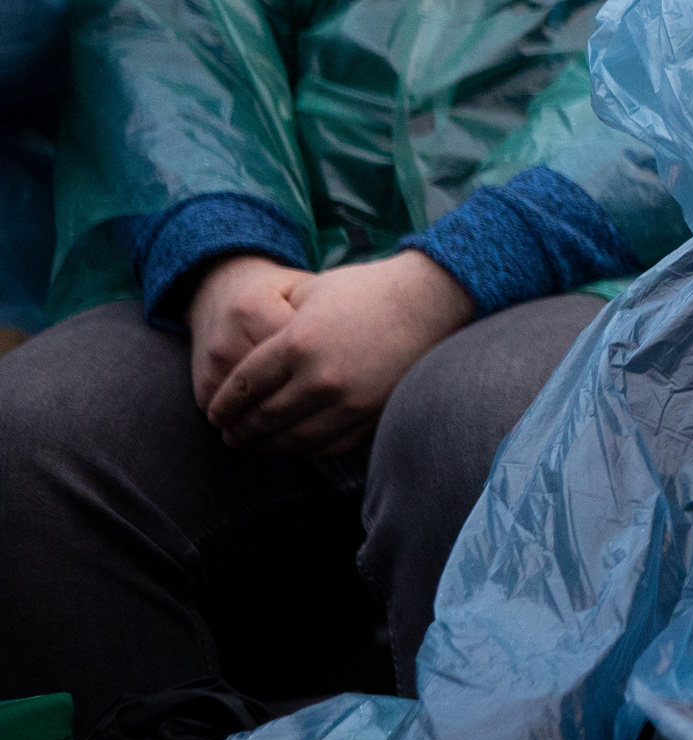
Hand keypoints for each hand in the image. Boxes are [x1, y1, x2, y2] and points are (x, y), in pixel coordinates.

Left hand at [205, 250, 476, 454]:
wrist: (431, 300)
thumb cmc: (368, 290)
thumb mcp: (311, 293)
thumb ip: (276, 325)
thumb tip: (247, 361)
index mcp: (297, 343)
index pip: (244, 387)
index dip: (224, 405)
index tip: (214, 414)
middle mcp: (320, 378)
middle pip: (263, 418)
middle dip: (239, 431)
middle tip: (227, 436)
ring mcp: (349, 401)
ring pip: (293, 439)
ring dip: (268, 445)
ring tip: (256, 444)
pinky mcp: (373, 414)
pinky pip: (328, 445)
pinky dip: (305, 449)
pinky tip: (296, 442)